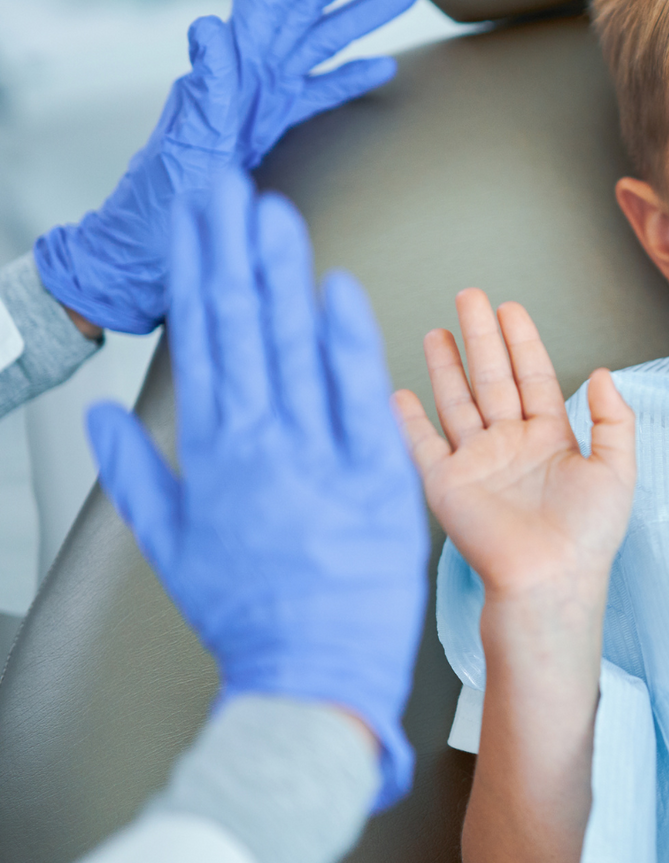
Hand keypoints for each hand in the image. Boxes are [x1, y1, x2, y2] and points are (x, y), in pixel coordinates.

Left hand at [36, 0, 421, 334]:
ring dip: (361, 14)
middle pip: (306, 7)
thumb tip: (211, 27)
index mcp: (233, 74)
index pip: (276, 0)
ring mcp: (261, 103)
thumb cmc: (160, 212)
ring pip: (320, 44)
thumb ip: (207, 89)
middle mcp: (249, 78)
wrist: (141, 258)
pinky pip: (318, 94)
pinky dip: (350, 76)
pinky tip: (384, 68)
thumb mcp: (187, 149)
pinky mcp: (268, 133)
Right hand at [85, 168, 428, 809]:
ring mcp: (316, 457)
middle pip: (244, 328)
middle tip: (229, 188)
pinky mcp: (372, 477)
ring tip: (273, 215)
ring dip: (284, 277)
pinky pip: (357, 400)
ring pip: (296, 350)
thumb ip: (135, 473)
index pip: (205, 338)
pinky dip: (346, 346)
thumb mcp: (171, 545)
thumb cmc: (249, 614)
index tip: (200, 219)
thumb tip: (101, 417)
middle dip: (234, 252)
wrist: (310, 675)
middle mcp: (260, 445)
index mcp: (214, 453)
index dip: (202, 271)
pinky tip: (337, 293)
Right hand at [396, 290, 635, 602]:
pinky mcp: (447, 485)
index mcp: (550, 439)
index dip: (522, 342)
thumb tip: (605, 373)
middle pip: (492, 378)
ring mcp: (476, 463)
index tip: (510, 308)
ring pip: (458, 402)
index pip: (533, 377)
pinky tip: (398, 393)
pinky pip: (422, 445)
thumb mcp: (617, 469)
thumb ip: (615, 419)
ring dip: (446, 367)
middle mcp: (510, 445)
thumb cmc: (588, 535)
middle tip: (470, 296)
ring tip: (437, 331)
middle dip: (480, 337)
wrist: (551, 579)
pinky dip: (408, 420)